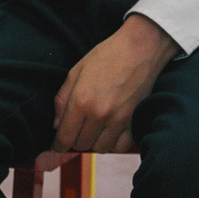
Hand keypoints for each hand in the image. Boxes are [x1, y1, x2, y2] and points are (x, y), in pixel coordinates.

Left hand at [52, 16, 178, 154]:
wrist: (141, 48)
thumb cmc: (108, 55)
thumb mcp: (77, 70)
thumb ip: (62, 98)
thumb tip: (56, 124)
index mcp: (82, 100)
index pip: (65, 137)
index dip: (58, 145)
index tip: (57, 146)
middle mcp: (99, 114)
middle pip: (81, 144)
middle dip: (76, 139)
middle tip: (78, 129)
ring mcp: (119, 120)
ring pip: (101, 148)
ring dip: (95, 142)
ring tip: (95, 129)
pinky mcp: (135, 121)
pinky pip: (121, 146)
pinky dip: (114, 143)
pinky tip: (111, 132)